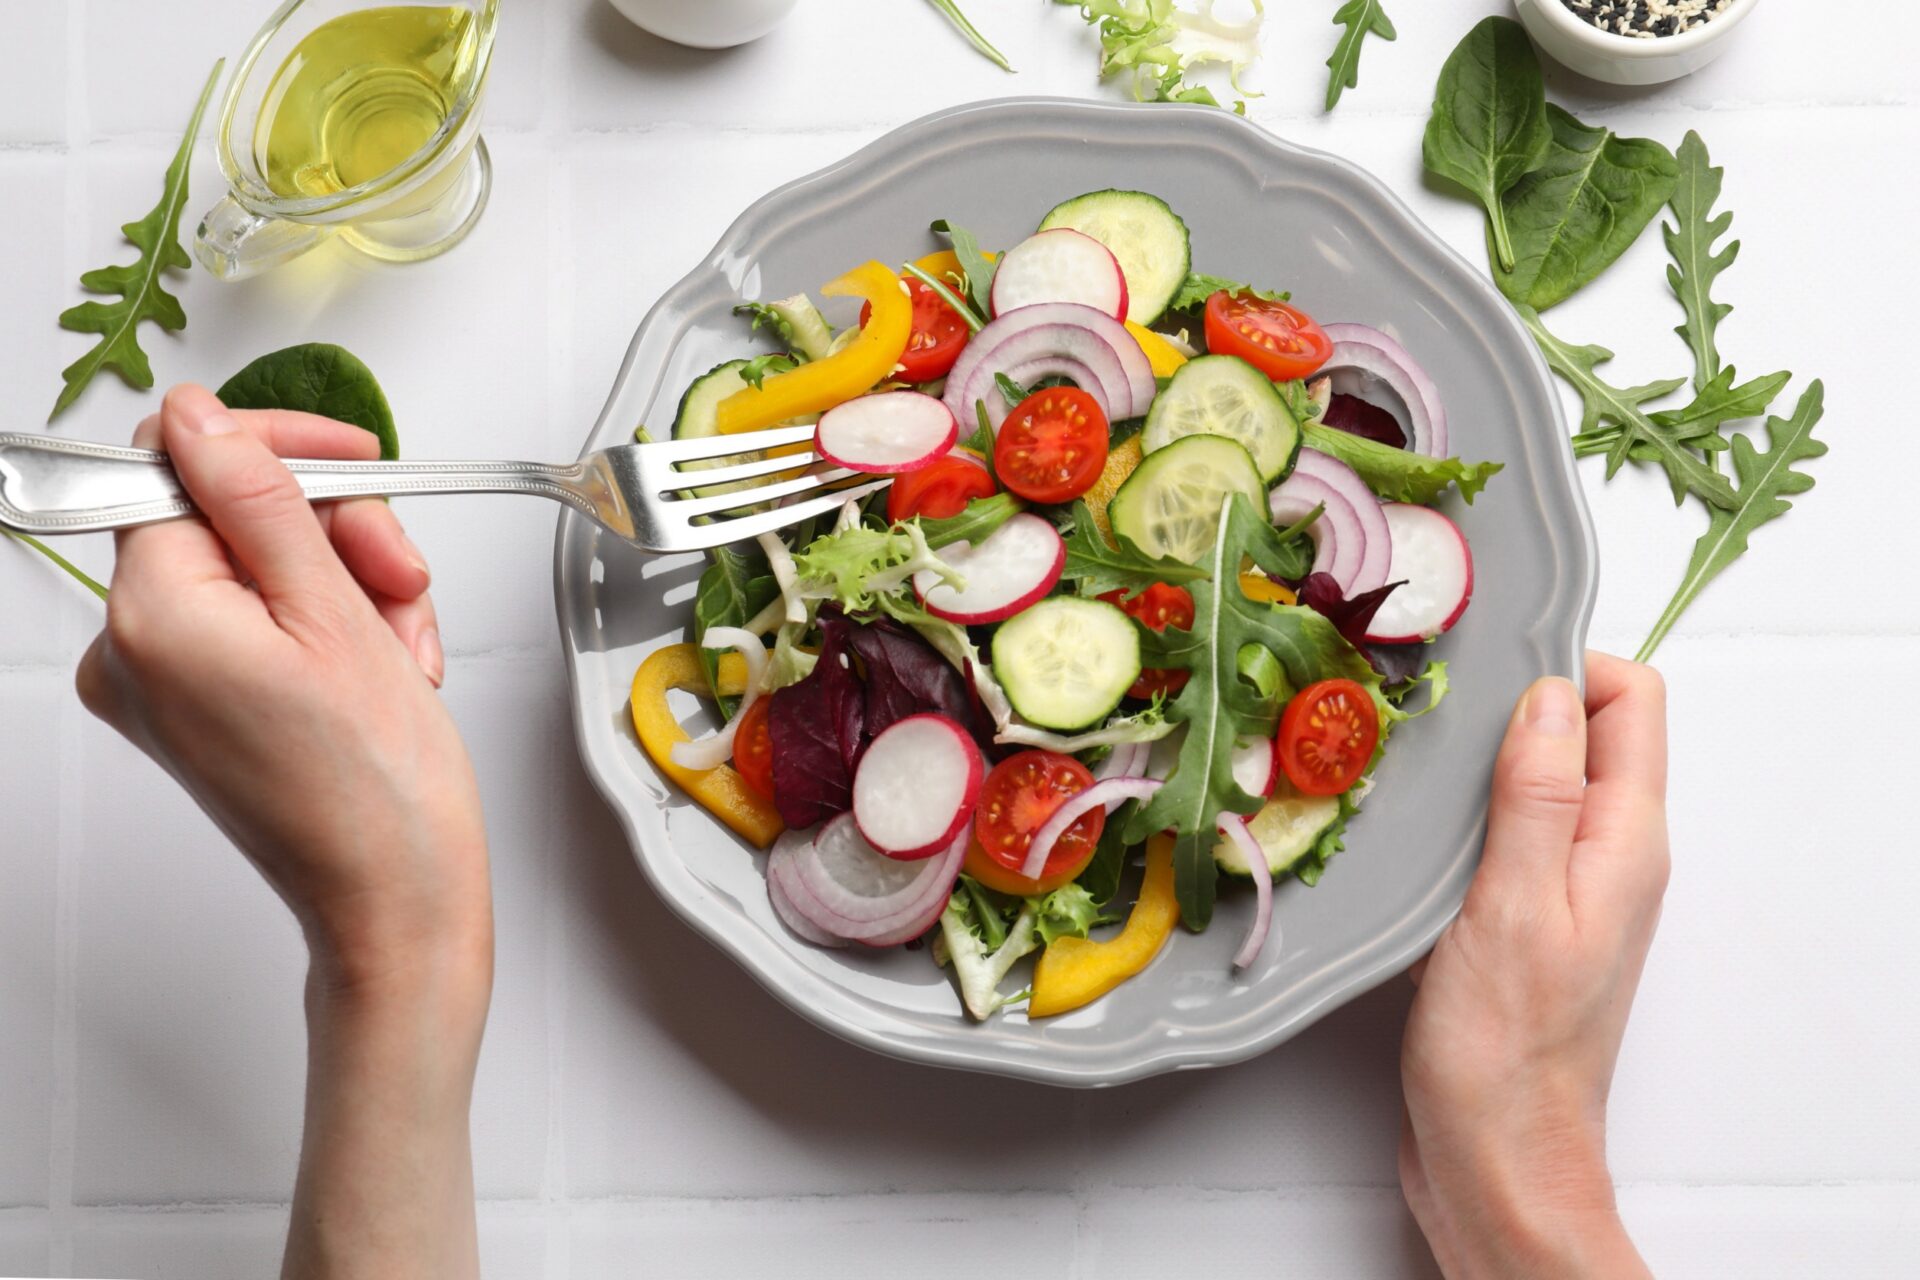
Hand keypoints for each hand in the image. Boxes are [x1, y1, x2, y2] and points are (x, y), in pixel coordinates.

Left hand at [76, 383, 488, 984]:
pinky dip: (328, 629)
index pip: (181, 462)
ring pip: (258, 568)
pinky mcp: (192, 708)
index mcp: (152, 615)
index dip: (276, 447)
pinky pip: (256, 623)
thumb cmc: (379, 786)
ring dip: (348, 586)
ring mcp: (159, 684)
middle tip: (400, 581)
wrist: (396, 897)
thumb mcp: (337, 611)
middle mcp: (131, 649)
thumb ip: (260, 501)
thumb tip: (202, 422)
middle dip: (333, 534)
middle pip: (229, 517)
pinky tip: (383, 666)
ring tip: (403, 646)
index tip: (349, 458)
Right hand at [1399, 653, 1669, 1278]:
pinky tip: (1400, 833)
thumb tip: (1549, 694)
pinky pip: (1497, 835)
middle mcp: (1606, 856)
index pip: (1630, 701)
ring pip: (1531, 783)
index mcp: (1625, 841)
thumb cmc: (1506, 1048)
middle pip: (1581, 732)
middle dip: (1511, 705)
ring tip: (1406, 764)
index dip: (1566, 666)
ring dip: (1474, 765)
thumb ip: (1538, 797)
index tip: (1485, 669)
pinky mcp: (1517, 920)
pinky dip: (1453, 819)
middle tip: (1430, 709)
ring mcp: (1563, 888)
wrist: (1493, 1154)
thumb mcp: (1515, 905)